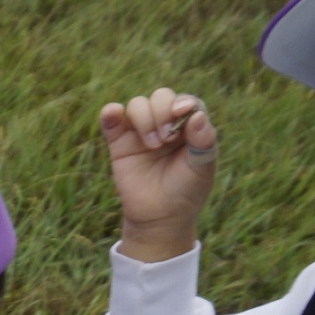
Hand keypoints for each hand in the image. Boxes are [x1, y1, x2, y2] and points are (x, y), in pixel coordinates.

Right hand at [98, 86, 217, 265]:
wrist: (160, 217)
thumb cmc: (186, 191)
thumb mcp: (202, 168)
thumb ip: (204, 140)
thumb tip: (196, 115)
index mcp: (189, 126)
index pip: (187, 102)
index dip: (184, 103)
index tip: (181, 113)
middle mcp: (165, 123)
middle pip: (161, 97)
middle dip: (163, 112)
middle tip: (167, 139)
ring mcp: (141, 131)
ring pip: (137, 104)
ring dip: (144, 119)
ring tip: (152, 145)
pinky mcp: (119, 141)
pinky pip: (111, 117)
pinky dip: (111, 112)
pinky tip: (114, 114)